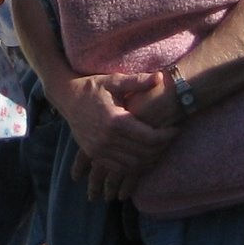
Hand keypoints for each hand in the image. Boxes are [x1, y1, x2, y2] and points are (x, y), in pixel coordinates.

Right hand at [58, 73, 177, 200]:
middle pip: (143, 153)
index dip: (166, 136)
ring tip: (160, 147)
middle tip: (171, 139)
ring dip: (149, 159)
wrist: (67, 97)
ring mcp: (98, 149)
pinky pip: (119, 168)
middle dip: (161, 148)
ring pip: (133, 164)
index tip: (176, 129)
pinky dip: (134, 165)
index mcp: (115, 120)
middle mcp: (106, 139)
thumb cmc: (93, 87)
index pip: (148, 137)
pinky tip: (143, 155)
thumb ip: (138, 81)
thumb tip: (160, 77)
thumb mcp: (115, 81)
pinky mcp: (94, 154)